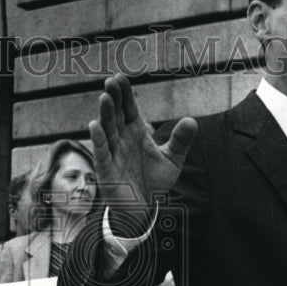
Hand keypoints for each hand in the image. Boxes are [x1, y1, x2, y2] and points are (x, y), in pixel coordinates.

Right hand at [90, 73, 197, 234]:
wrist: (145, 208)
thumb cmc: (155, 181)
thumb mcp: (172, 159)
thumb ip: (180, 141)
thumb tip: (191, 121)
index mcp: (136, 132)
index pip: (129, 109)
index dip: (124, 94)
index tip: (120, 77)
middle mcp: (122, 140)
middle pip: (116, 115)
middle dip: (113, 99)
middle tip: (111, 81)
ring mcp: (112, 154)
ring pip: (107, 131)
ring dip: (105, 115)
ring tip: (104, 98)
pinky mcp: (106, 171)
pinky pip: (101, 153)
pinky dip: (98, 140)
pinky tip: (94, 125)